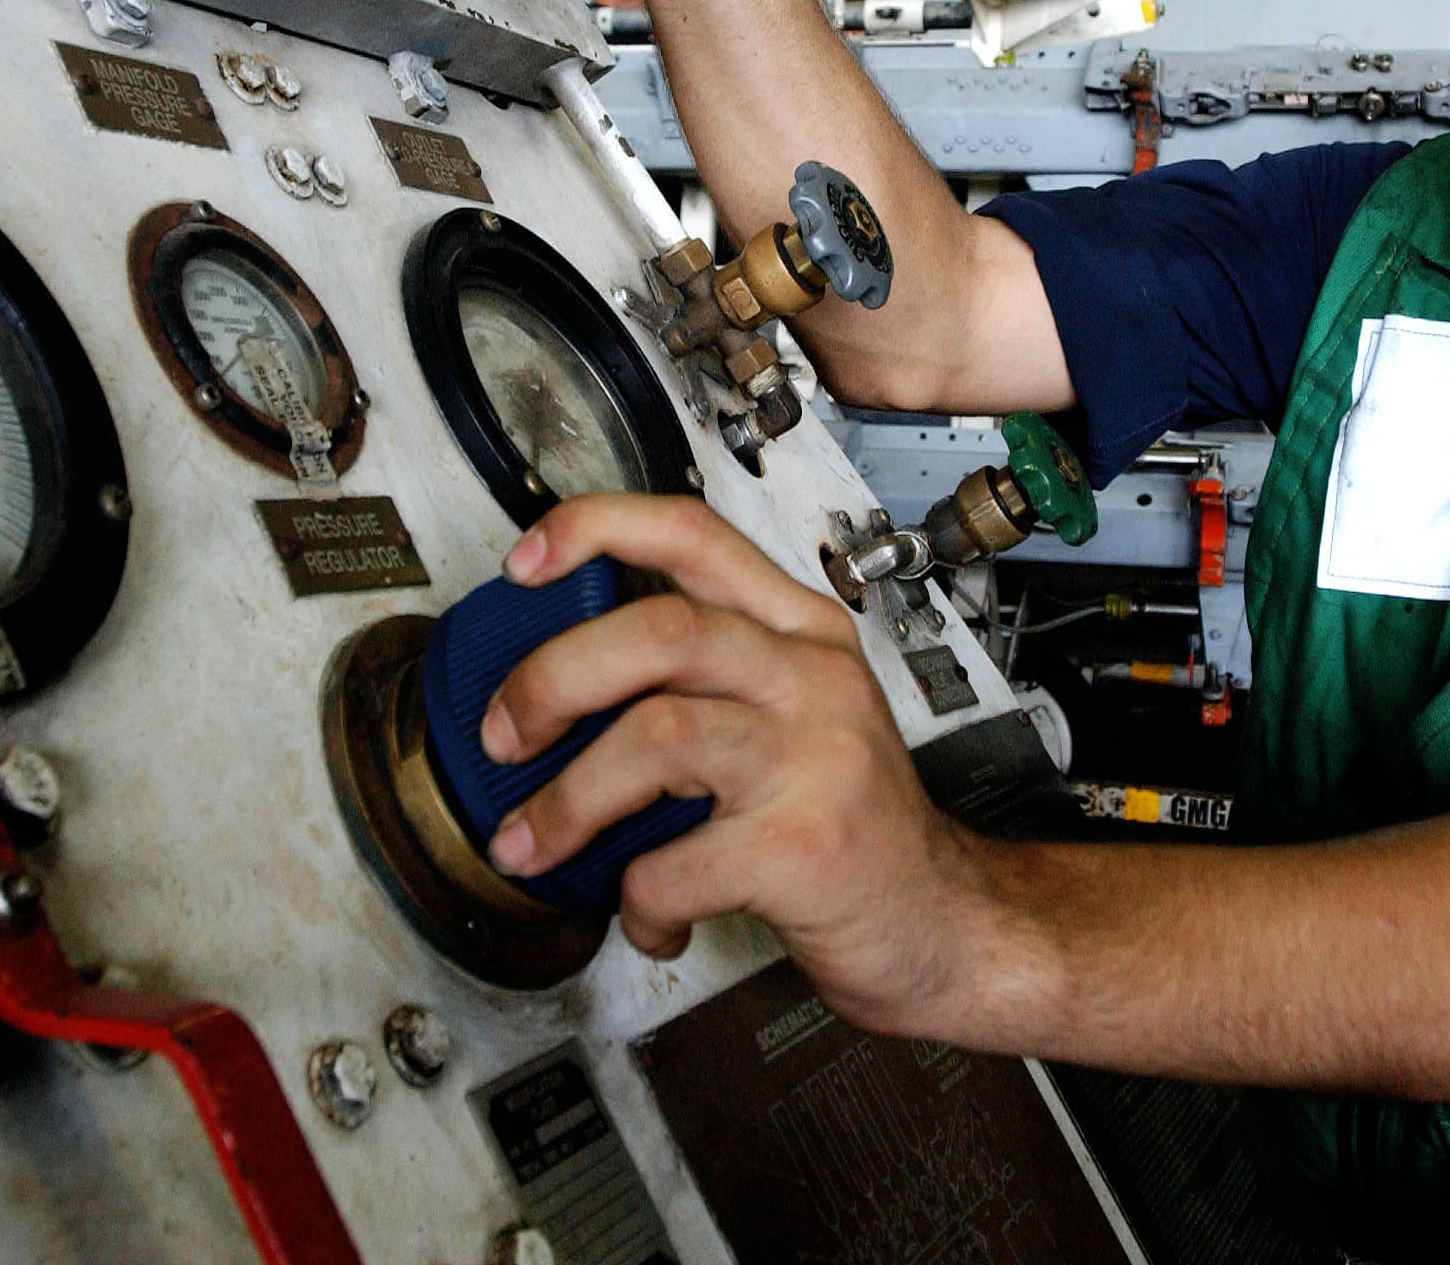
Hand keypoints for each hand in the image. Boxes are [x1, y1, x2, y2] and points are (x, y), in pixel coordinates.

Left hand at [482, 493, 1000, 1036]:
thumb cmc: (853, 821)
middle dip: (553, 679)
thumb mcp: (795, 715)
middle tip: (505, 735)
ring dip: (567, 799)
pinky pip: (674, 863)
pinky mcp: (803, 848)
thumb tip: (558, 687)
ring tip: (531, 842)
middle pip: (660, 628)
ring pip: (656, 733)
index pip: (691, 533)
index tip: (524, 560)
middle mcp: (812, 679)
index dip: (594, 529)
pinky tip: (650, 920)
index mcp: (802, 631)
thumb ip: (704, 681)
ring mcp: (814, 759)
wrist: (945, 920)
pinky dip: (635, 901)